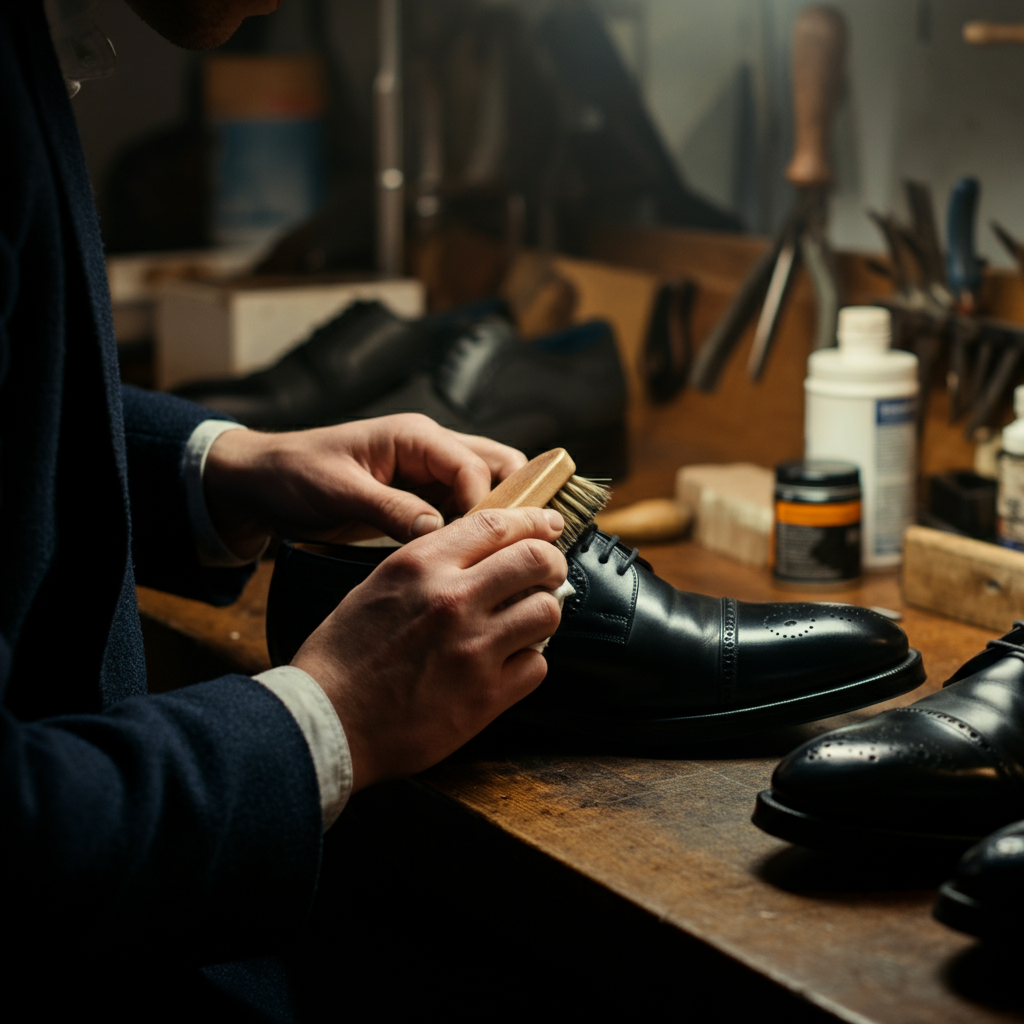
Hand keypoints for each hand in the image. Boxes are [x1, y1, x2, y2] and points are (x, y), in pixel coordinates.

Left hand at [202, 414, 526, 560]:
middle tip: (514, 548)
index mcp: (414, 436)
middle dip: (513, 503)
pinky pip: (464, 505)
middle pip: (498, 465)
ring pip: (488, 485)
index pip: (473, 466)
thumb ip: (392, 510)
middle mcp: (430, 446)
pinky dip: (477, 526)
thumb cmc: (295, 477)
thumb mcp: (341, 494)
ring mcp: (428, 469)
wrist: (263, 480)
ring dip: (498, 516)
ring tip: (501, 556)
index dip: (487, 507)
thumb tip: (436, 533)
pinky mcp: (421, 493)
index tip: (485, 544)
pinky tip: (475, 557)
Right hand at [292, 507, 566, 789]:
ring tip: (524, 623)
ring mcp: (474, 648)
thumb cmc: (344, 656)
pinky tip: (506, 664)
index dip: (533, 521)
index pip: (497, 524)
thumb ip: (431, 564)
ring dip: (541, 614)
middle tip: (548, 574)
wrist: (327, 722)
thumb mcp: (378, 586)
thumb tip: (482, 555)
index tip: (548, 525)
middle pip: (536, 560)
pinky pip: (537, 665)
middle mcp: (452, 598)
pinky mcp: (486, 695)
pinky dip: (528, 662)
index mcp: (421, 565)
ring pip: (547, 611)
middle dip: (551, 564)